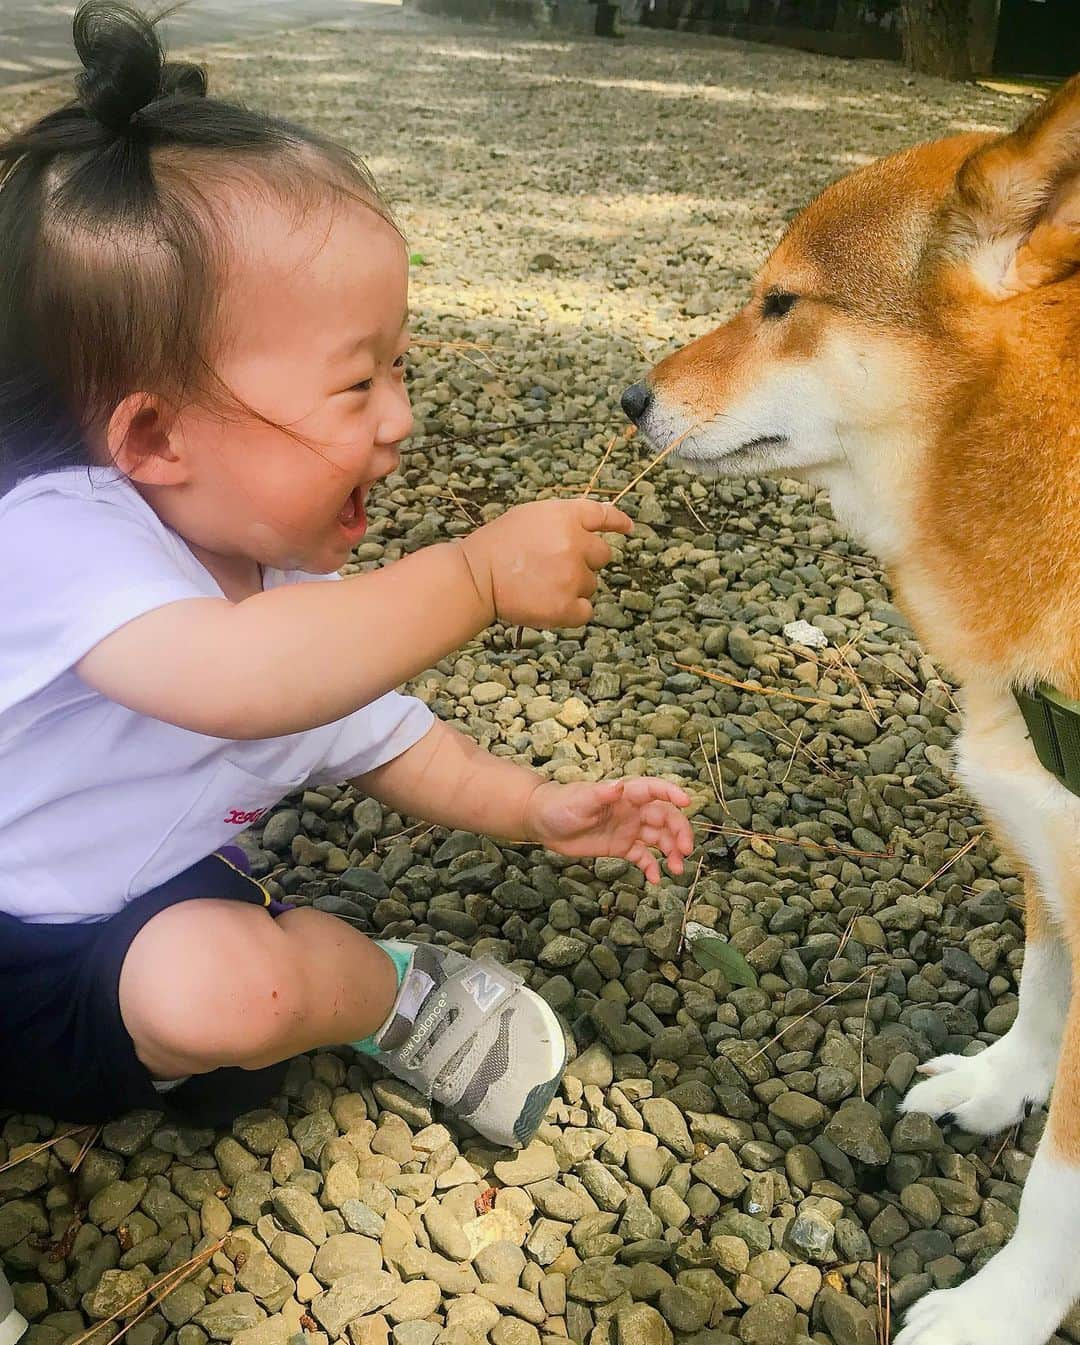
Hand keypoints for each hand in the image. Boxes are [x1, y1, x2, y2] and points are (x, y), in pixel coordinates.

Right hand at [458, 498, 632, 629]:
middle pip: (602, 554)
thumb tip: (591, 528)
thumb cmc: (497, 545)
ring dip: (574, 586)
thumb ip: (563, 519)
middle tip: (555, 567)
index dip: (617, 521)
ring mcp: (572, 576)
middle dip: (585, 560)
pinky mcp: (566, 606)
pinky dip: (572, 611)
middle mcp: (574, 543)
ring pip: (591, 584)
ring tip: (541, 584)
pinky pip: (585, 610)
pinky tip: (549, 604)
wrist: (475, 577)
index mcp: (565, 516)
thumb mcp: (530, 516)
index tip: (628, 527)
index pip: (602, 514)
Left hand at [524, 777, 693, 883]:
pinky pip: (642, 856)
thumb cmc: (560, 805)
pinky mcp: (621, 846)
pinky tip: (655, 879)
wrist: (544, 823)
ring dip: (671, 851)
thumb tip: (618, 786)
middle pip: (665, 817)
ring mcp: (628, 829)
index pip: (654, 789)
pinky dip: (651, 866)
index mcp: (625, 794)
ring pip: (659, 838)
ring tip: (676, 869)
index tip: (688, 802)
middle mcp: (632, 810)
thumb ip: (600, 795)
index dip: (672, 792)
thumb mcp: (579, 800)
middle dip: (679, 831)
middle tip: (685, 850)